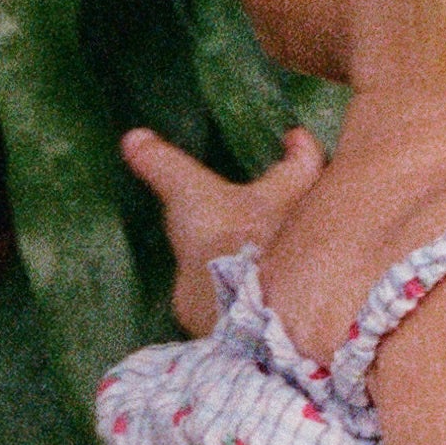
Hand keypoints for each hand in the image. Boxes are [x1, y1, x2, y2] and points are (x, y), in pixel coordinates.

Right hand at [123, 120, 323, 337]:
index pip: (306, 159)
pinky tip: (237, 261)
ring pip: (293, 238)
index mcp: (289, 192)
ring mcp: (286, 260)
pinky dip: (258, 264)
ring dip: (280, 230)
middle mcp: (299, 225)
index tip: (293, 136)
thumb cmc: (225, 234)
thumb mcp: (187, 191)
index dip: (301, 146)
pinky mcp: (268, 291)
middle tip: (282, 179)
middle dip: (301, 190)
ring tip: (257, 220)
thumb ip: (163, 164)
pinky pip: (269, 269)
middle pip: (312, 200)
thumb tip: (133, 137)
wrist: (231, 308)